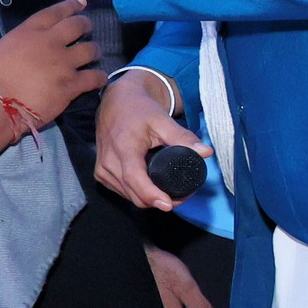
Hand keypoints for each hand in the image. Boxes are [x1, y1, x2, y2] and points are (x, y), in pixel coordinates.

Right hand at [0, 0, 100, 150]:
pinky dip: (99, 77)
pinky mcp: (71, 84)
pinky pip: (94, 77)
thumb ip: (20, 42)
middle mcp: (50, 43)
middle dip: (86, 24)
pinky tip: (99, 78)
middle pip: (77, 25)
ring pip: (90, 49)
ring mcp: (63, 63)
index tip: (81, 3)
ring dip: (94, 50)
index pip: (54, 12)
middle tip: (88, 28)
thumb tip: (28, 45)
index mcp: (29, 32)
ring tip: (94, 54)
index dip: (70, 6)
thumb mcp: (0, 48)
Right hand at [95, 64, 210, 209]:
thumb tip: (206, 152)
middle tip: (183, 196)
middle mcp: (108, 162)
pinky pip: (121, 191)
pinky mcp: (101, 173)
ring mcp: (102, 170)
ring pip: (128, 196)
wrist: (116, 102)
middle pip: (134, 194)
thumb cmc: (139, 110)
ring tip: (171, 193)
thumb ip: (183, 137)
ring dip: (148, 199)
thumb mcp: (162, 120)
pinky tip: (153, 189)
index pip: (135, 179)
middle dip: (158, 200)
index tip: (169, 204)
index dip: (152, 195)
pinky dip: (137, 194)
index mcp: (123, 148)